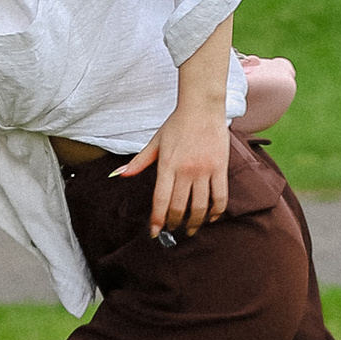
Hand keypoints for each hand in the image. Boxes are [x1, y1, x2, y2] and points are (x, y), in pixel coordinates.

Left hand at [117, 103, 230, 239]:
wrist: (202, 107)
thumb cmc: (177, 124)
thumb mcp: (155, 142)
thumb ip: (139, 161)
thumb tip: (120, 174)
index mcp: (167, 165)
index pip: (161, 199)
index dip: (158, 219)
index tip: (155, 233)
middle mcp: (185, 170)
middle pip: (180, 207)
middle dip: (175, 224)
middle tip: (173, 230)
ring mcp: (204, 170)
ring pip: (200, 206)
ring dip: (195, 222)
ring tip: (190, 229)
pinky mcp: (220, 168)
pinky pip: (220, 196)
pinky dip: (216, 211)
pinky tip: (211, 217)